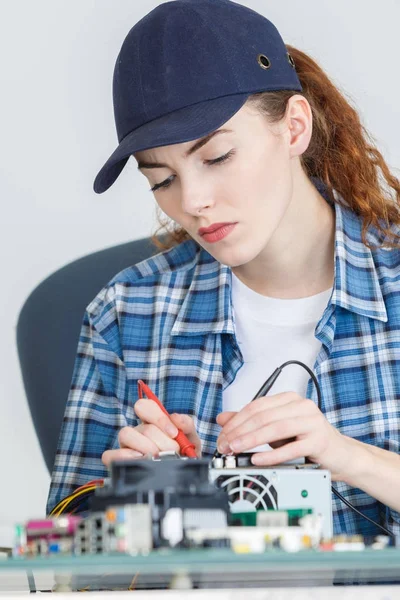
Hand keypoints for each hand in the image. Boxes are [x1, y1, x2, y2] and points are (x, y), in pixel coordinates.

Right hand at [102, 398, 201, 466]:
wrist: (182, 477)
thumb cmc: (183, 455)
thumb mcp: (190, 439)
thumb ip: (186, 424)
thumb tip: (175, 418)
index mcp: (152, 421)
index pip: (144, 406)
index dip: (159, 417)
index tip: (173, 433)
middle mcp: (138, 431)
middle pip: (143, 427)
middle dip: (162, 441)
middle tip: (172, 452)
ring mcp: (127, 445)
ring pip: (125, 433)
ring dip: (145, 447)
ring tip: (157, 458)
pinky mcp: (118, 461)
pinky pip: (110, 454)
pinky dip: (124, 456)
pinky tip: (140, 461)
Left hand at [216, 392, 350, 479]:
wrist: (341, 455)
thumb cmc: (308, 441)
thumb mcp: (276, 430)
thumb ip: (251, 423)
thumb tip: (223, 419)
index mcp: (289, 399)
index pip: (256, 406)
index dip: (236, 421)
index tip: (222, 436)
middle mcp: (301, 405)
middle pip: (263, 416)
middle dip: (240, 432)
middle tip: (225, 446)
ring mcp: (312, 421)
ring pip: (275, 428)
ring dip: (251, 440)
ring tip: (235, 450)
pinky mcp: (319, 440)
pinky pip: (290, 448)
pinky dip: (271, 454)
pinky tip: (257, 459)